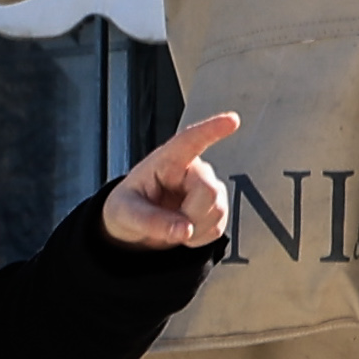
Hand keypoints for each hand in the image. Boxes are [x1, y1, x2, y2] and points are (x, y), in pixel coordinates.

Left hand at [103, 111, 241, 252]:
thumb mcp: (126, 214)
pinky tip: (184, 231)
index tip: (232, 119)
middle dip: (191, 215)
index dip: (212, 129)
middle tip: (168, 223)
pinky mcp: (217, 207)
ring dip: (194, 229)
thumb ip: (151, 221)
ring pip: (218, 211)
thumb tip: (185, 230)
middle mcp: (192, 169)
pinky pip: (219, 228)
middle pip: (209, 191)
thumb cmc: (127, 208)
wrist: (135, 227)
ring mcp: (208, 187)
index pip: (191, 140)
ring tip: (172, 225)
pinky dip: (200, 238)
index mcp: (167, 160)